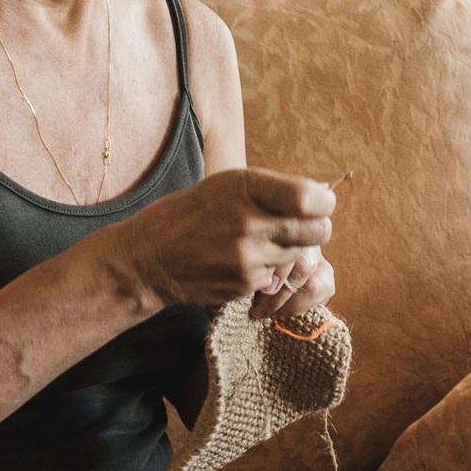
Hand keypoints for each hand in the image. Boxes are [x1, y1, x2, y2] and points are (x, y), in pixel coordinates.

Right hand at [103, 167, 333, 311]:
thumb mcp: (225, 187)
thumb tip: (319, 197)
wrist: (147, 259)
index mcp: (245, 186)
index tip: (317, 203)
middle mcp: (250, 220)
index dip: (322, 203)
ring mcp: (249, 256)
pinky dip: (268, 270)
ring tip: (257, 243)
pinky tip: (241, 261)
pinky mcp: (246, 283)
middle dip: (314, 228)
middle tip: (298, 226)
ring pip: (299, 255)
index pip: (311, 198)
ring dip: (289, 250)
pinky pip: (278, 276)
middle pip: (317, 230)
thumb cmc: (187, 216)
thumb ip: (270, 191)